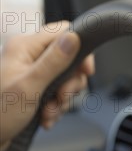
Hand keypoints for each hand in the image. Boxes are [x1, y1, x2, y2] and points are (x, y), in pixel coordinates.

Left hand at [0, 21, 94, 150]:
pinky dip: (55, 108)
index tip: (85, 72)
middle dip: (69, 85)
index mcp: (25, 46)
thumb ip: (53, 62)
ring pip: (64, 80)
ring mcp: (32, 72)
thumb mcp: (30, 86)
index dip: (80, 51)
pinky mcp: (34, 88)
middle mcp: (29, 55)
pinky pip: (56, 94)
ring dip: (61, 101)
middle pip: (68, 60)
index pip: (63, 33)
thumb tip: (74, 38)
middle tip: (60, 98)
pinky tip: (45, 117)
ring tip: (48, 113)